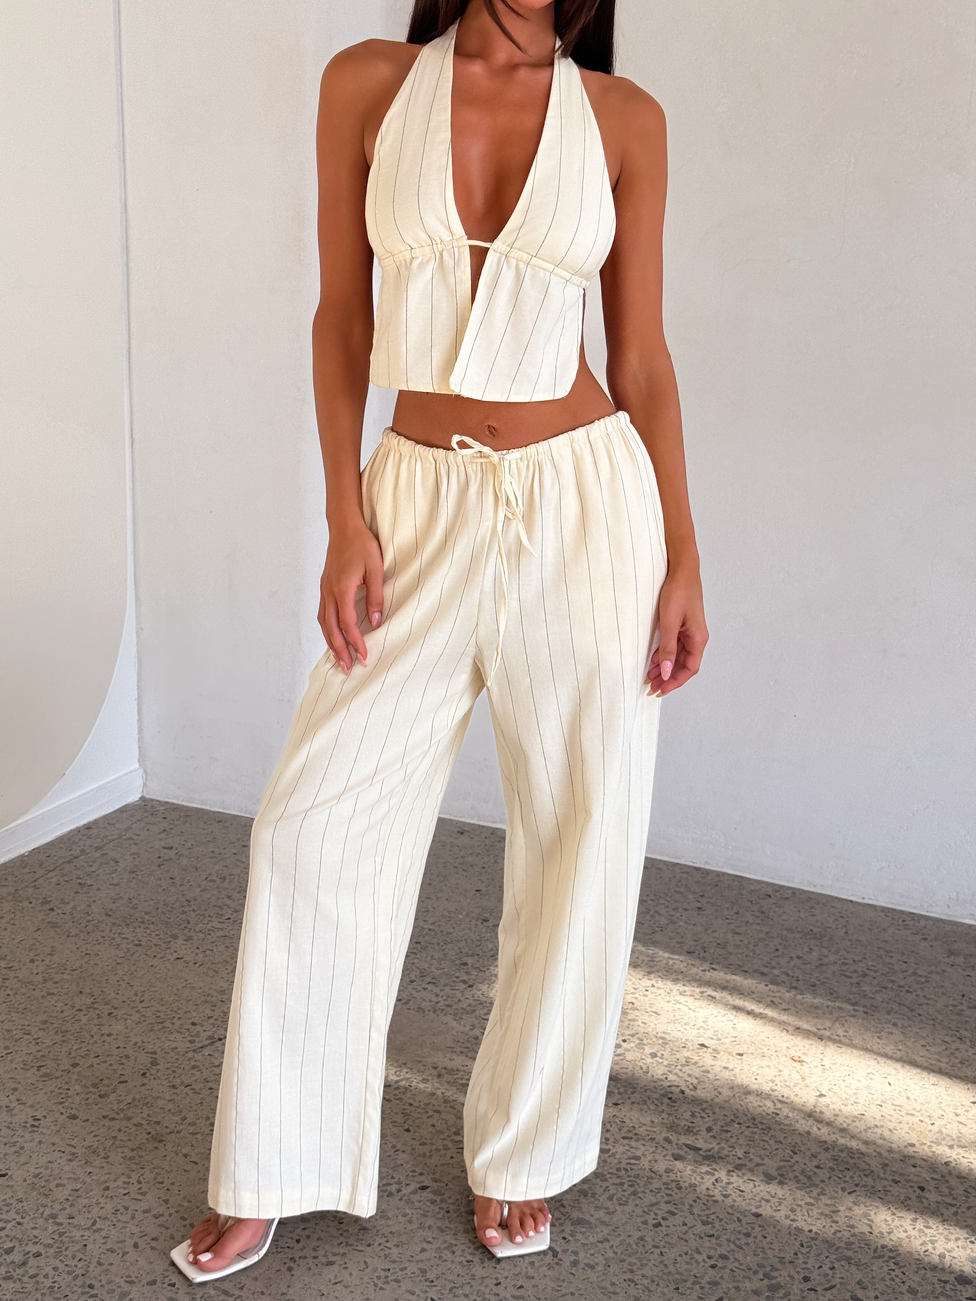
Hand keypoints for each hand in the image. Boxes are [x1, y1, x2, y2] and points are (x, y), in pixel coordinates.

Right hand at [318, 518, 384, 672]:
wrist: (344, 526)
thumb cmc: (362, 544)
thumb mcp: (375, 569)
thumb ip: (376, 597)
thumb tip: (376, 622)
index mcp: (342, 588)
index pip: (347, 623)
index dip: (356, 642)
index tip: (364, 656)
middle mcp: (329, 592)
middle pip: (331, 629)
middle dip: (340, 650)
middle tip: (348, 668)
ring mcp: (324, 590)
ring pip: (324, 623)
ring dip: (331, 643)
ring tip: (339, 660)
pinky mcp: (324, 587)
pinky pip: (323, 614)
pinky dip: (327, 630)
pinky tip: (333, 637)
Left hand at [644, 558, 707, 696]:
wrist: (681, 569)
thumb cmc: (679, 591)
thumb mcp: (669, 622)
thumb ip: (668, 649)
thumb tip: (667, 672)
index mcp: (698, 638)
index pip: (689, 669)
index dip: (675, 682)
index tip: (660, 690)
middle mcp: (696, 637)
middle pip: (683, 665)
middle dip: (668, 678)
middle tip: (651, 687)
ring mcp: (689, 631)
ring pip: (678, 657)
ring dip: (665, 668)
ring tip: (649, 677)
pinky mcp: (682, 625)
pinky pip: (675, 646)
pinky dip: (664, 655)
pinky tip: (653, 660)